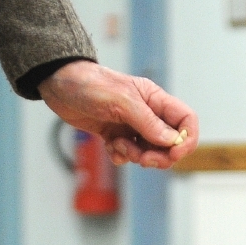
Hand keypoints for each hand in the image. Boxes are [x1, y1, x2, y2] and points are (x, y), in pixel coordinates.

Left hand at [38, 60, 198, 169]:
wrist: (59, 85)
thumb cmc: (91, 85)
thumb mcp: (122, 102)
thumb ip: (148, 122)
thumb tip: (171, 141)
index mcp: (155, 99)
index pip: (186, 120)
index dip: (186, 140)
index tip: (173, 153)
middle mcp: (147, 113)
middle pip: (169, 143)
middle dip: (159, 156)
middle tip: (143, 159)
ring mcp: (131, 126)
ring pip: (148, 152)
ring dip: (135, 156)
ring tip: (117, 145)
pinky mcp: (115, 135)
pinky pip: (127, 156)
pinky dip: (120, 156)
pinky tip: (109, 146)